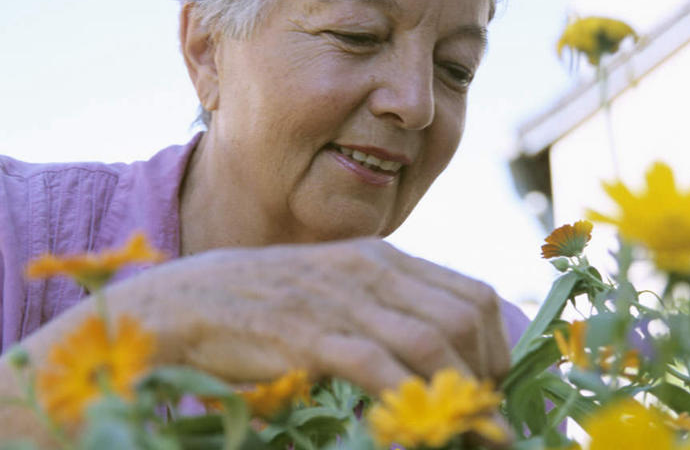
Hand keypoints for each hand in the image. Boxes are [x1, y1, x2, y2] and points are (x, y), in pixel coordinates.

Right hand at [103, 237, 510, 394]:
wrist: (190, 300)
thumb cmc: (267, 300)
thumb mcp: (336, 286)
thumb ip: (384, 305)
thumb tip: (432, 345)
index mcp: (383, 258)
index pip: (472, 294)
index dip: (496, 344)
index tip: (492, 383)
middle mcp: (372, 272)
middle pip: (464, 318)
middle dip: (486, 372)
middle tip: (482, 412)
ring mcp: (342, 300)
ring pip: (431, 342)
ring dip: (458, 392)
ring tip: (467, 430)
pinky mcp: (311, 335)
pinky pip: (379, 369)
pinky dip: (409, 402)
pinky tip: (417, 432)